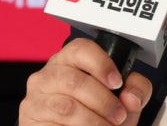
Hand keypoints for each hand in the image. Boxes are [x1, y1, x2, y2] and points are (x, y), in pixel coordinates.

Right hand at [18, 37, 151, 125]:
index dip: (101, 63)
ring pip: (67, 107)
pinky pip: (56, 125)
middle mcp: (47, 76)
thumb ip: (136, 90)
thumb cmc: (97, 117)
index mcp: (68, 61)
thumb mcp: (123, 101)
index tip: (117, 82)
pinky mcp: (30, 120)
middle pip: (75, 80)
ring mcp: (35, 99)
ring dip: (94, 122)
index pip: (80, 49)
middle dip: (103, 101)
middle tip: (119, 116)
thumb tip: (131, 96)